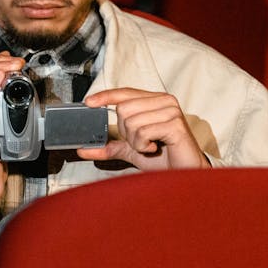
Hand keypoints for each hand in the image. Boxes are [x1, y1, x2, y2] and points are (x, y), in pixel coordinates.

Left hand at [78, 88, 209, 169]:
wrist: (184, 174)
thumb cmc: (163, 159)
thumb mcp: (131, 150)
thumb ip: (110, 147)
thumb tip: (83, 149)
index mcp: (154, 101)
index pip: (125, 92)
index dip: (106, 96)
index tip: (89, 102)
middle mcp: (164, 101)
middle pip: (124, 108)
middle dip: (126, 132)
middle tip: (142, 142)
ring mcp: (171, 111)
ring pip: (132, 121)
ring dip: (135, 141)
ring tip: (150, 146)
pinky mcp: (175, 124)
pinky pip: (143, 132)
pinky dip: (143, 145)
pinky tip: (155, 148)